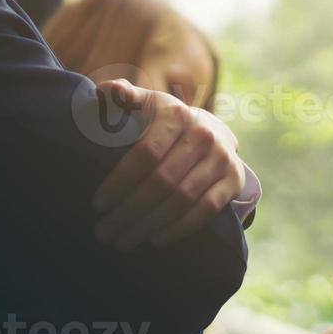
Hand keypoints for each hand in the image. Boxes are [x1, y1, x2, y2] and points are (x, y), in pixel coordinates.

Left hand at [90, 78, 246, 249]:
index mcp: (176, 115)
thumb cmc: (167, 122)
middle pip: (162, 181)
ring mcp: (221, 158)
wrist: (214, 132)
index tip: (98, 204)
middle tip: (105, 231)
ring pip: (182, 199)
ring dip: (150, 225)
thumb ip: (124, 97)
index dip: (120, 181)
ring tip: (123, 241)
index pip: (146, 153)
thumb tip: (106, 92)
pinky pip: (206, 210)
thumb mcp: (147, 104)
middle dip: (130, 211)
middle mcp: (202, 135)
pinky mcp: (233, 180)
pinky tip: (155, 240)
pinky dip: (180, 229)